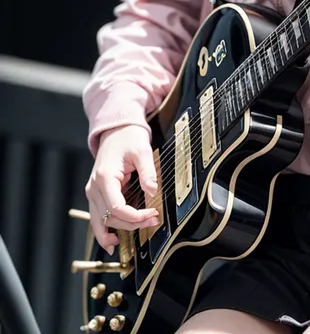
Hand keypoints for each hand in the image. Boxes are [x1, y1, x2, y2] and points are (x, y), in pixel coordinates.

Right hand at [85, 124, 159, 252]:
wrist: (115, 130)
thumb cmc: (128, 137)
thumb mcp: (142, 150)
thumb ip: (147, 171)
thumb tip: (153, 191)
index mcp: (104, 177)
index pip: (117, 208)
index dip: (136, 217)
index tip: (154, 214)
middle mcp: (94, 187)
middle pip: (110, 218)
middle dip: (132, 224)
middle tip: (154, 219)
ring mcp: (92, 192)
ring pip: (101, 222)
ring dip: (118, 230)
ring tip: (138, 233)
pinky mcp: (95, 194)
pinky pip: (97, 218)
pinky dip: (103, 231)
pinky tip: (113, 242)